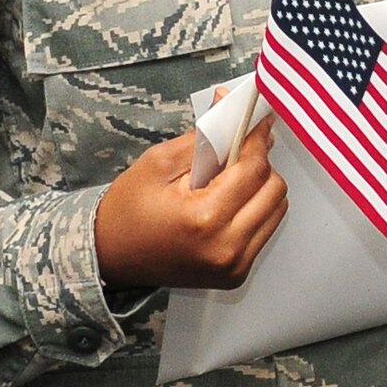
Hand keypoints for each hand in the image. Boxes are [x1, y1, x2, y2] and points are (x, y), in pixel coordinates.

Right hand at [95, 112, 288, 288]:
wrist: (110, 257)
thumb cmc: (127, 211)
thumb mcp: (159, 162)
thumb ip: (205, 137)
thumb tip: (234, 112)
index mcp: (205, 218)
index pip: (253, 169)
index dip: (257, 139)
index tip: (257, 122)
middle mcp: (226, 247)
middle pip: (274, 189)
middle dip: (259, 164)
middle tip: (236, 153)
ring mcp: (234, 266)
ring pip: (276, 210)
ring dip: (260, 188)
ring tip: (229, 181)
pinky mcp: (236, 274)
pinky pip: (265, 231)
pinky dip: (254, 211)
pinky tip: (228, 204)